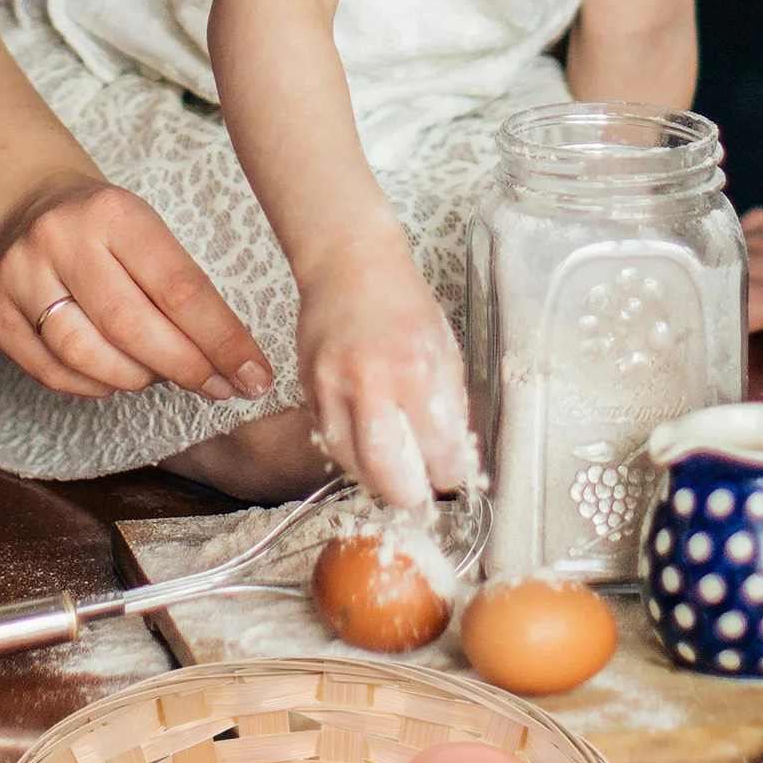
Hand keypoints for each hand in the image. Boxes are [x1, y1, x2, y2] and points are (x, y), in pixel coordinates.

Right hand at [0, 175, 273, 401]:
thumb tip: (237, 367)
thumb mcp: (153, 236)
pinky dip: (95, 386)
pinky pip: (53, 373)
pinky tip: (117, 377)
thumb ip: (187, 294)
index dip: (223, 341)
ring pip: (87, 356)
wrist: (29, 206)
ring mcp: (18, 277)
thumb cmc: (110, 233)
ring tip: (161, 375)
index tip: (255, 375)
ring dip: (137, 379)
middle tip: (219, 388)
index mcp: (113, 213)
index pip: (179, 288)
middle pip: (132, 327)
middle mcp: (59, 239)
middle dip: (186, 368)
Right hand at [295, 241, 470, 507]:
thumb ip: (448, 405)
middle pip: (385, 468)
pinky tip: (367, 446)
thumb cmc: (402, 303)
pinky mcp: (309, 386)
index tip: (451, 476)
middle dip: (406, 495)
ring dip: (374, 478)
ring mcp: (333, 384)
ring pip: (349, 460)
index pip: (437, 448)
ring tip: (393, 475)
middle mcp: (372, 379)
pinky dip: (350, 451)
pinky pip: (328, 437)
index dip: (447, 473)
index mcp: (418, 368)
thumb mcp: (444, 349)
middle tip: (417, 497)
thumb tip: (452, 455)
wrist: (350, 264)